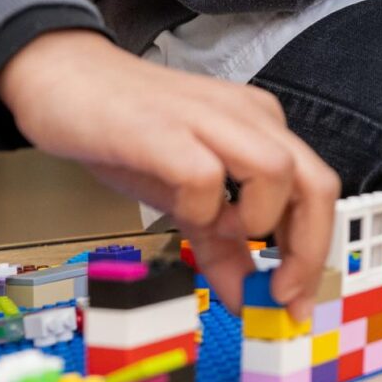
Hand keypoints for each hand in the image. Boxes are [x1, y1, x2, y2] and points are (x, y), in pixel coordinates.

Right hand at [0, 30, 339, 312]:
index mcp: (261, 128)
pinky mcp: (163, 130)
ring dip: (257, 221)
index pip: (317, 189)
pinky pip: (206, 176)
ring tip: (216, 230)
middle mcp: (247, 117)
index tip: (295, 303)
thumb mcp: (184, 197)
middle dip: (307, 250)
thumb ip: (221, 245)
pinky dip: (201, 208)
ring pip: (277, 172)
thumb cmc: (128, 134)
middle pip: (315, 183)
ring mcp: (208, 119)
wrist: (63, 78)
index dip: (314, 251)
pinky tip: (179, 211)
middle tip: (279, 295)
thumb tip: (247, 299)